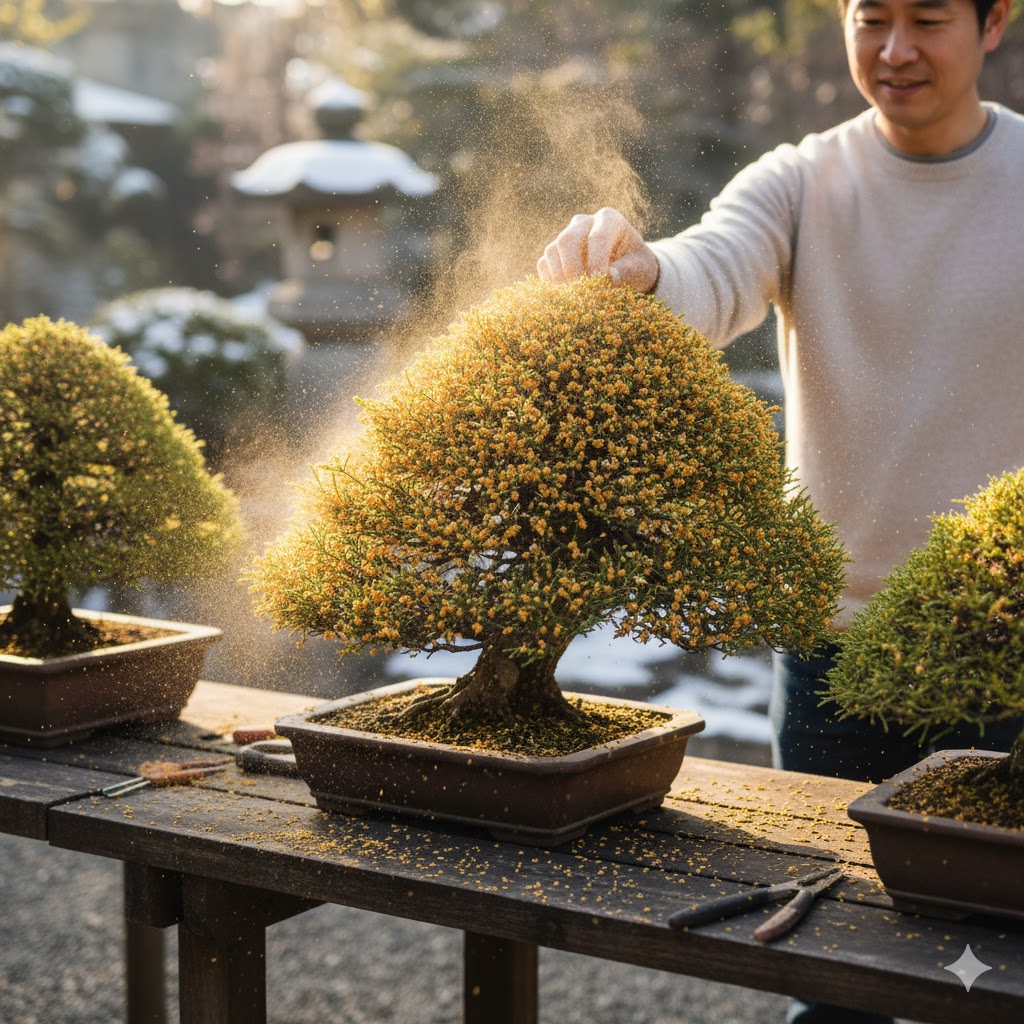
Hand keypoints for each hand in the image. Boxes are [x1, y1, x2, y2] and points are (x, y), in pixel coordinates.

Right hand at [537, 207, 658, 292]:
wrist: (626, 268)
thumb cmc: (635, 265)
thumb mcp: (638, 268)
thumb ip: (625, 272)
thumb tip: (608, 278)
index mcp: (609, 219)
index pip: (598, 238)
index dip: (596, 262)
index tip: (599, 284)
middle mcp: (584, 222)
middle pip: (567, 240)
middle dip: (572, 269)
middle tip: (580, 292)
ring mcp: (566, 235)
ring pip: (552, 251)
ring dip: (560, 277)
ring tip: (573, 298)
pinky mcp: (555, 252)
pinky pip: (544, 264)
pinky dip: (551, 281)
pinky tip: (565, 295)